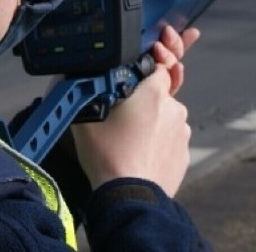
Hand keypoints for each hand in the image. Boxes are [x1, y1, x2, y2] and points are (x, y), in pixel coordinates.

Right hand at [71, 26, 199, 196]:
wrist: (128, 197)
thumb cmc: (107, 155)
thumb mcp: (86, 116)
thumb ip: (85, 90)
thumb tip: (71, 75)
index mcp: (153, 93)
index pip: (160, 64)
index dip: (154, 59)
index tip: (150, 58)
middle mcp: (174, 108)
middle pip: (161, 92)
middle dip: (146, 98)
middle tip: (124, 114)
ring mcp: (182, 132)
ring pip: (166, 117)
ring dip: (152, 122)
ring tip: (129, 140)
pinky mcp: (184, 154)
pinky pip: (170, 140)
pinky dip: (158, 143)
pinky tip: (139, 153)